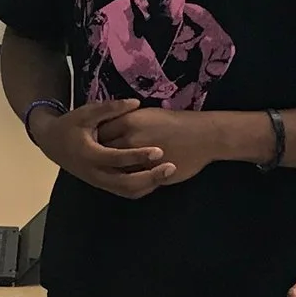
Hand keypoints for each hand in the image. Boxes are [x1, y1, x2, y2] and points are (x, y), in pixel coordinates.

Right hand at [28, 97, 177, 198]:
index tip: (159, 151)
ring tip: (168, 173)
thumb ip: (110, 109)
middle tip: (170, 168)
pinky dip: (142, 188)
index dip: (138, 156)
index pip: (117, 159)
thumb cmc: (70, 126)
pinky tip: (156, 177)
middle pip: (126, 184)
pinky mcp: (103, 184)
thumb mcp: (86, 113)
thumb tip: (136, 102)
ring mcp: (99, 182)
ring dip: (149, 185)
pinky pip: (125, 192)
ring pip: (127, 191)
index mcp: (89, 154)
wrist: (52, 144)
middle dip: (150, 178)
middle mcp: (94, 173)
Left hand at [97, 106, 228, 185]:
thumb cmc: (178, 123)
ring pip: (115, 167)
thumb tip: (113, 129)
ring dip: (110, 170)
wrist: (203, 135)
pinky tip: (127, 180)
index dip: (94, 138)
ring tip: (107, 171)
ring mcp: (139, 156)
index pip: (100, 131)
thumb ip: (129, 122)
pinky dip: (127, 181)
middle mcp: (130, 138)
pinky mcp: (149, 171)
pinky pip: (131, 179)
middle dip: (97, 155)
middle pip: (102, 150)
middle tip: (94, 159)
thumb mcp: (148, 115)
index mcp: (129, 121)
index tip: (92, 142)